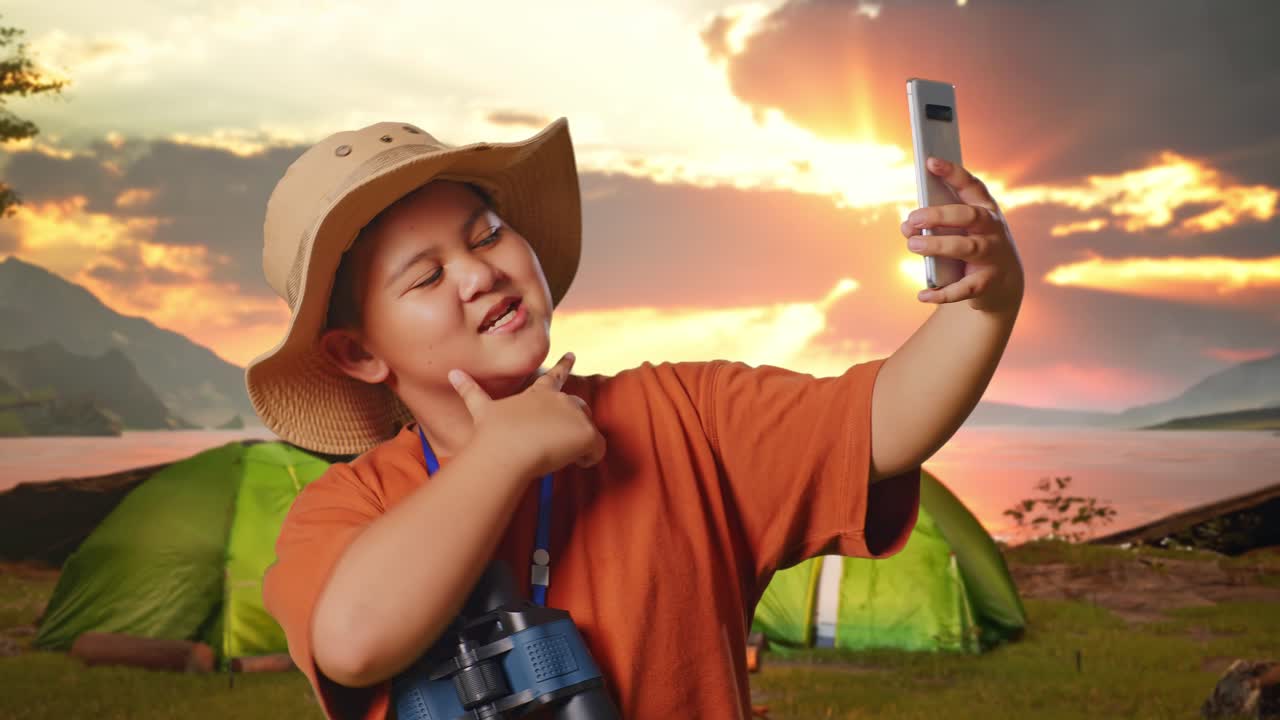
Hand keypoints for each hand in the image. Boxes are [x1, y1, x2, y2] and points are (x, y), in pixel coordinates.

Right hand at [448, 352, 606, 476]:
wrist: (506, 450)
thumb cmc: (493, 433)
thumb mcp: (481, 409)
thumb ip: (469, 391)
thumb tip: (451, 372)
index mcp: (538, 394)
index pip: (554, 376)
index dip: (564, 365)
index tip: (572, 354)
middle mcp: (560, 400)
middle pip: (579, 406)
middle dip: (576, 419)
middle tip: (564, 438)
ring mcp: (575, 415)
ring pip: (587, 429)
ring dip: (578, 443)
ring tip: (560, 455)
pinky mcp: (586, 433)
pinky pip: (597, 450)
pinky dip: (589, 458)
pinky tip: (575, 463)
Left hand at [900, 157, 1024, 313]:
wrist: (1001, 284)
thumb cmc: (971, 247)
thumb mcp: (958, 231)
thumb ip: (933, 225)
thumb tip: (907, 227)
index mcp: (985, 209)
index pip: (971, 185)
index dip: (952, 172)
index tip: (930, 161)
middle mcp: (992, 229)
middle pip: (968, 216)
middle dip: (939, 215)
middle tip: (912, 219)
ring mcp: (993, 256)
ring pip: (966, 248)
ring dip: (937, 246)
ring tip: (913, 246)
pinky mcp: (988, 283)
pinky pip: (964, 288)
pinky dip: (942, 292)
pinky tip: (922, 294)